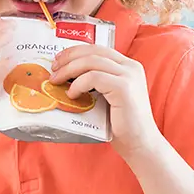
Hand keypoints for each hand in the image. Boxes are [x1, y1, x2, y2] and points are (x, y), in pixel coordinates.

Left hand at [49, 44, 161, 159]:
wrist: (140, 143)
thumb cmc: (121, 124)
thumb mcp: (108, 96)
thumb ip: (96, 82)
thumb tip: (65, 75)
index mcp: (128, 66)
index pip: (98, 49)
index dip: (75, 51)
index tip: (59, 60)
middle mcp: (131, 67)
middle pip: (93, 51)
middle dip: (69, 57)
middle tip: (53, 69)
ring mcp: (129, 76)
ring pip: (91, 61)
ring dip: (69, 70)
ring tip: (56, 81)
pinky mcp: (124, 88)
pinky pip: (94, 77)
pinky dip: (78, 84)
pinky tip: (72, 94)